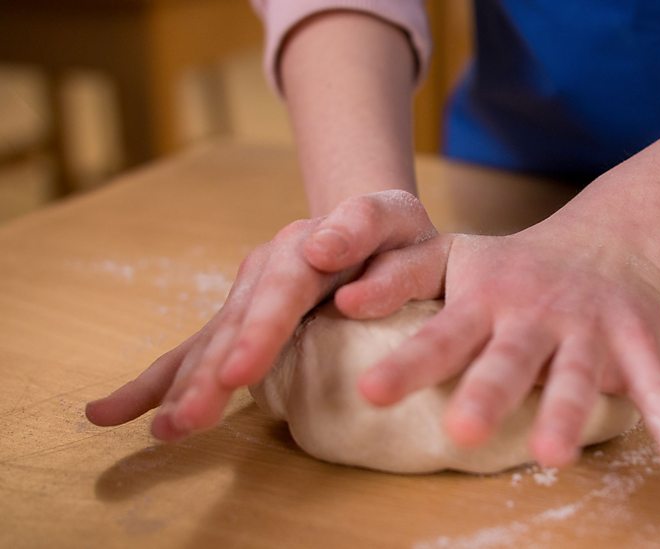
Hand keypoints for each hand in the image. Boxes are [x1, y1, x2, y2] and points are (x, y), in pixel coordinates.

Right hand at [85, 190, 436, 439]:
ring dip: (183, 387)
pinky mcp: (238, 317)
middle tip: (189, 421)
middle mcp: (265, 267)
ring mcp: (246, 292)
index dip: (260, 331)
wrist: (368, 225)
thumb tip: (329, 266)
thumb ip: (371, 239)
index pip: (283, 289)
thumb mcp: (398, 224)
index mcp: (305, 245)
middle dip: (210, 375)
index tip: (239, 373)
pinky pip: (191, 351)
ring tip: (164, 430)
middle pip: (235, 323)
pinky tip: (108, 413)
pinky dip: (154, 382)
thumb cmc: (393, 235)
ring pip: (210, 342)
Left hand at [344, 223, 659, 474]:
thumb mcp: (454, 257)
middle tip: (461, 431)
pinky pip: (655, 385)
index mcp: (484, 299)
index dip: (408, 364)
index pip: (440, 334)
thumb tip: (339, 300)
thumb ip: (401, 277)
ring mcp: (587, 329)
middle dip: (487, 392)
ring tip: (551, 456)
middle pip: (509, 358)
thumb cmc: (512, 264)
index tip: (370, 392)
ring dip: (567, 413)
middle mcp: (533, 315)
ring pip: (577, 374)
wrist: (605, 239)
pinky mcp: (634, 342)